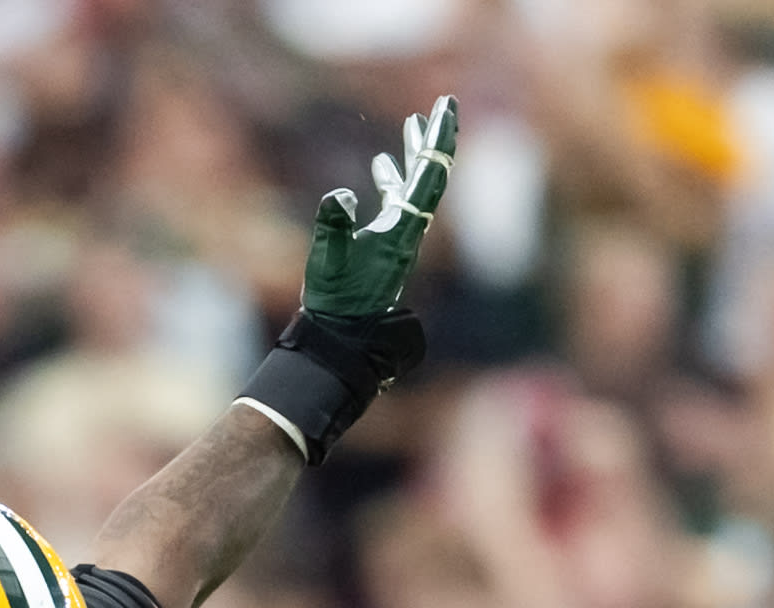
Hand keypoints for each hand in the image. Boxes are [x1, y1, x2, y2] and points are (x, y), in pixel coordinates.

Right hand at [305, 98, 457, 320]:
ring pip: (417, 187)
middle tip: (446, 104)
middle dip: (437, 139)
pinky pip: (399, 203)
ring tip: (414, 123)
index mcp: (403, 229)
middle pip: (433, 175)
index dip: (437, 139)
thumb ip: (333, 225)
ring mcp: (401, 238)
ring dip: (416, 154)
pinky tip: (382, 165)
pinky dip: (395, 179)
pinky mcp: (388, 246)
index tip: (446, 106)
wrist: (343, 337)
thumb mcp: (328, 261)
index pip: (429, 174)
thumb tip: (340, 196)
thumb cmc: (335, 302)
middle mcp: (410, 231)